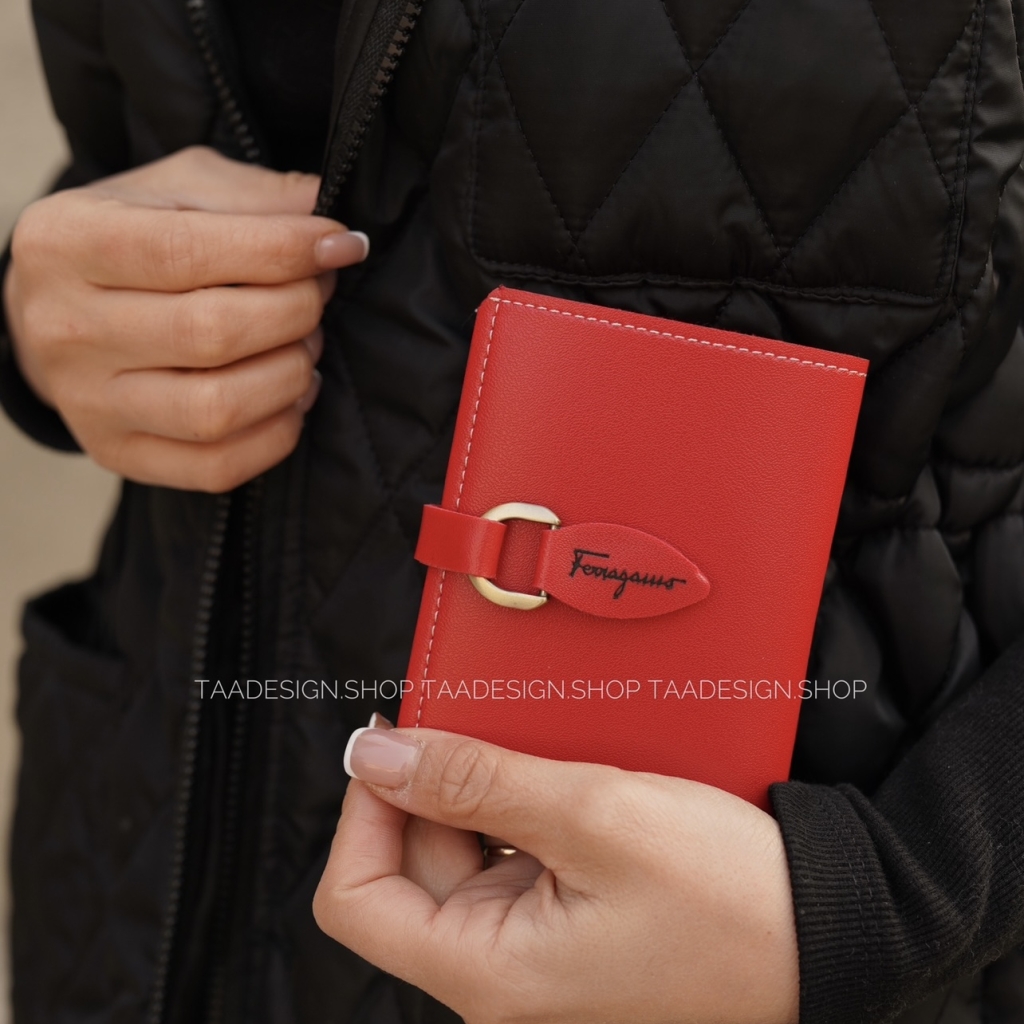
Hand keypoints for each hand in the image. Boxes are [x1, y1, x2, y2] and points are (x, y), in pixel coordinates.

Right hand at [2, 146, 368, 490]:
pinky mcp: (119, 453)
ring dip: (289, 375)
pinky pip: (217, 467)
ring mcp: (89, 402)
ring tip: (304, 345)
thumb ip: (257, 199)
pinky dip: (277, 433)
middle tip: (317, 296)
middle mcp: (65, 328)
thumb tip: (336, 226)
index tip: (340, 245)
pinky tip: (290, 396)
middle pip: (210, 333)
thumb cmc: (135, 239)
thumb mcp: (181, 190)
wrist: (65, 309)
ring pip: (216, 409)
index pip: (186, 252)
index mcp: (69, 242)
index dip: (281, 250)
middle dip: (294, 312)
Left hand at [314, 724, 799, 1023]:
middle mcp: (500, 977)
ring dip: (479, 792)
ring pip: (459, 857)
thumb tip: (374, 754)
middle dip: (432, 787)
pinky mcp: (564, 926)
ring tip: (533, 748)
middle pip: (409, 869)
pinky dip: (516, 809)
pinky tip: (552, 775)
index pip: (357, 899)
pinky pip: (508, 860)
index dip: (363, 811)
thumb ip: (474, 781)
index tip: (394, 742)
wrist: (828, 927)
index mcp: (491, 975)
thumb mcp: (595, 815)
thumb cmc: (731, 892)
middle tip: (479, 724)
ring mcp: (533, 954)